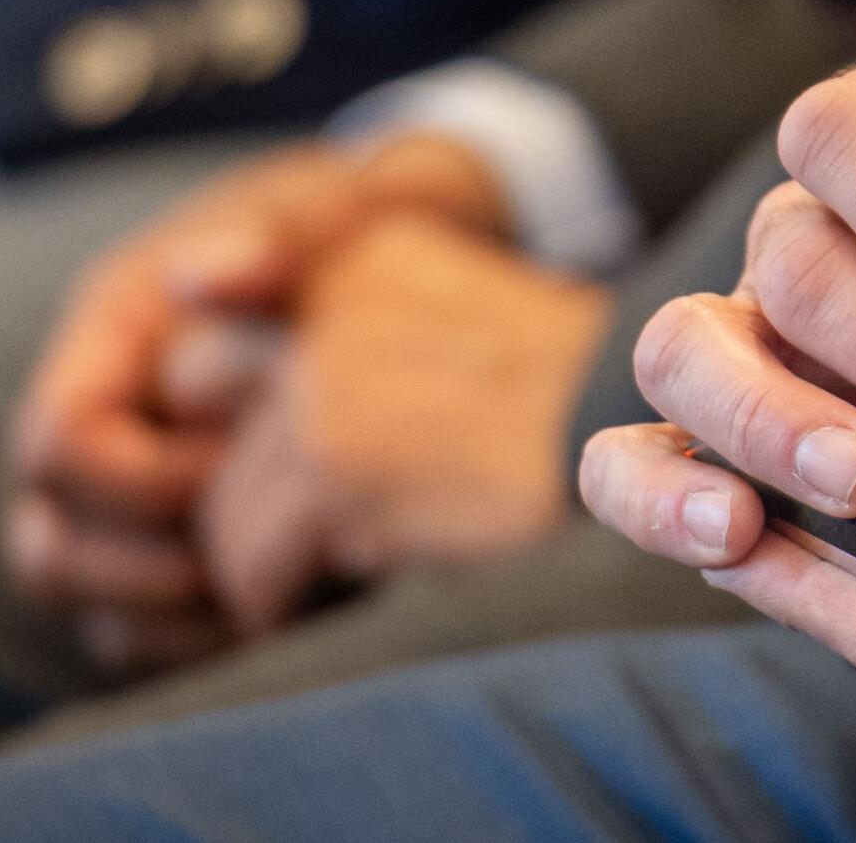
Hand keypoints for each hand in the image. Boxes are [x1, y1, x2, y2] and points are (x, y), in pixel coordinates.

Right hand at [2, 136, 507, 670]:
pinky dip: (193, 644)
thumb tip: (200, 278)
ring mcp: (123, 487)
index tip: (238, 469)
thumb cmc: (346, 230)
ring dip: (165, 621)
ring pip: (81, 599)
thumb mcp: (321, 212)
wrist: (387, 253)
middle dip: (142, 573)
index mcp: (109, 337)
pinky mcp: (166, 537)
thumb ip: (273, 237)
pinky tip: (280, 620)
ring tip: (270, 598)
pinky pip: (135, 630)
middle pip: (46, 543)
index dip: (138, 482)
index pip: (56, 443)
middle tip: (253, 561)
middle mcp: (99, 420)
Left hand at [196, 212, 609, 636]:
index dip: (230, 416)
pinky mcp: (338, 459)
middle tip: (291, 533)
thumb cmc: (569, 416)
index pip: (218, 334)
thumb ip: (346, 340)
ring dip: (265, 556)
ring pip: (219, 504)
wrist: (663, 445)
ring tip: (344, 570)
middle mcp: (331, 298)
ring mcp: (329, 375)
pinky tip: (362, 588)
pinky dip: (288, 600)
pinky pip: (253, 565)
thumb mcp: (452, 331)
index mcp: (359, 255)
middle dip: (228, 478)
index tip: (269, 469)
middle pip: (192, 406)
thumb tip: (203, 401)